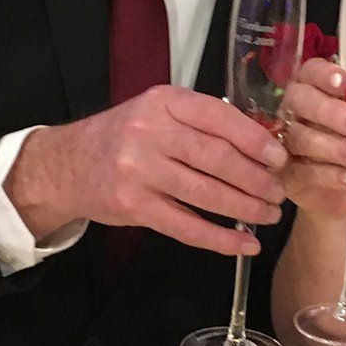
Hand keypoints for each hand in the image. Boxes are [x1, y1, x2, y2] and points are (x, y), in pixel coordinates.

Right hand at [4, 86, 287, 257]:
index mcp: (163, 101)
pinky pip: (186, 226)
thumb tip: (262, 144)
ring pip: (206, 194)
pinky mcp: (133, 206)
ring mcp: (138, 170)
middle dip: (256, 179)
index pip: (220, 117)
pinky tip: (243, 244)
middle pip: (217, 158)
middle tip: (278, 193)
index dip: (255, 141)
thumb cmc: (125, 137)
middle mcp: (149, 132)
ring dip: (245, 209)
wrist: (66, 164)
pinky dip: (220, 239)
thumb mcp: (159, 112)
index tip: (279, 158)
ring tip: (268, 215)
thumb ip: (202, 121)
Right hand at [277, 59, 345, 216]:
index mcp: (314, 87)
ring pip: (301, 137)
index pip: (312, 72)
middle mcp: (293, 109)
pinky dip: (328, 174)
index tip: (343, 82)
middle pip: (302, 101)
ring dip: (334, 146)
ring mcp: (283, 140)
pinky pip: (302, 171)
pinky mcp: (285, 173)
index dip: (324, 75)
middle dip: (332, 112)